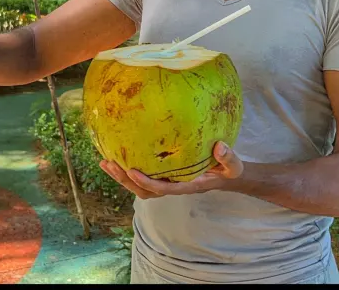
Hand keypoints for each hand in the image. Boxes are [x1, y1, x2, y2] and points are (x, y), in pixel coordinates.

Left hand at [100, 141, 243, 199]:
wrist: (226, 175)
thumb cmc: (228, 169)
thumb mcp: (234, 165)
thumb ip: (228, 158)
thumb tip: (219, 146)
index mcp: (187, 185)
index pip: (162, 188)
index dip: (146, 182)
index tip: (131, 170)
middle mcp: (173, 186)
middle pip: (144, 191)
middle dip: (125, 180)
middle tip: (109, 164)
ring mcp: (167, 182)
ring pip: (140, 186)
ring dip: (121, 176)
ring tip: (105, 162)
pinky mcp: (164, 175)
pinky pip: (143, 176)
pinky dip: (128, 169)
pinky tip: (118, 154)